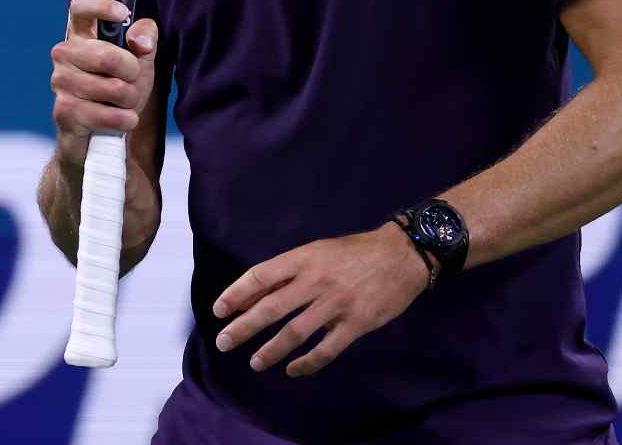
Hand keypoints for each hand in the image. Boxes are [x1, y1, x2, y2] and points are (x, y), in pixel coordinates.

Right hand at [49, 0, 158, 167]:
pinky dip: (125, 120)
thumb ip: (145, 40)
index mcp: (81, 35)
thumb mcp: (140, 62)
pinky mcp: (64, 111)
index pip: (81, 5)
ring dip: (130, 101)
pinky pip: (109, 115)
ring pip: (114, 88)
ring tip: (123, 104)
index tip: (123, 14)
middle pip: (107, 55)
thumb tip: (139, 41)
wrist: (101, 136)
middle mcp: (65, 54)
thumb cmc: (119, 90)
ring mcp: (60, 82)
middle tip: (132, 82)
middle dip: (132, 73)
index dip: (101, 5)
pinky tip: (120, 120)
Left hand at [211, 222, 431, 376]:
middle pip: (271, 307)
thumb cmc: (355, 252)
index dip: (237, 293)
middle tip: (224, 342)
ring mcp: (336, 304)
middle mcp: (316, 281)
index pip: (260, 276)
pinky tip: (293, 370)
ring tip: (255, 363)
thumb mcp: (318, 251)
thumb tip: (255, 294)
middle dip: (244, 327)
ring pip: (295, 332)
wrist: (402, 255)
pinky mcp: (356, 324)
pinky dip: (307, 363)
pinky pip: (326, 349)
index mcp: (303, 259)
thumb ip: (289, 272)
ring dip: (271, 350)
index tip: (219, 310)